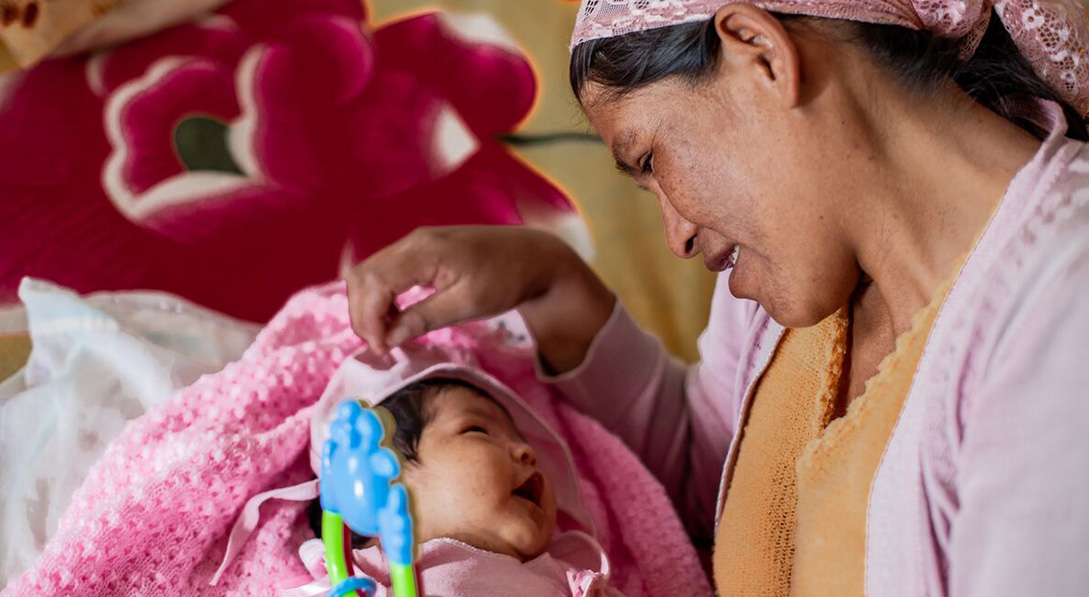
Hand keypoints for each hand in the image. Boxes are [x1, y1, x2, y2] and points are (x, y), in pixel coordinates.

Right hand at [345, 226, 613, 372]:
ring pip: (370, 274)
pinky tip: (396, 320)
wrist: (532, 256)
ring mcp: (415, 244)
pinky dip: (382, 298)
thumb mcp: (468, 305)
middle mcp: (413, 242)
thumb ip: (424, 318)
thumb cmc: (506, 279)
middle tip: (382, 347)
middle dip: (363, 315)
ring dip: (370, 307)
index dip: (369, 318)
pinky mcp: (420, 251)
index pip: (374, 282)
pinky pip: (386, 273)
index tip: (383, 348)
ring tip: (388, 336)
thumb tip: (388, 338)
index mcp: (425, 250)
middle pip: (364, 276)